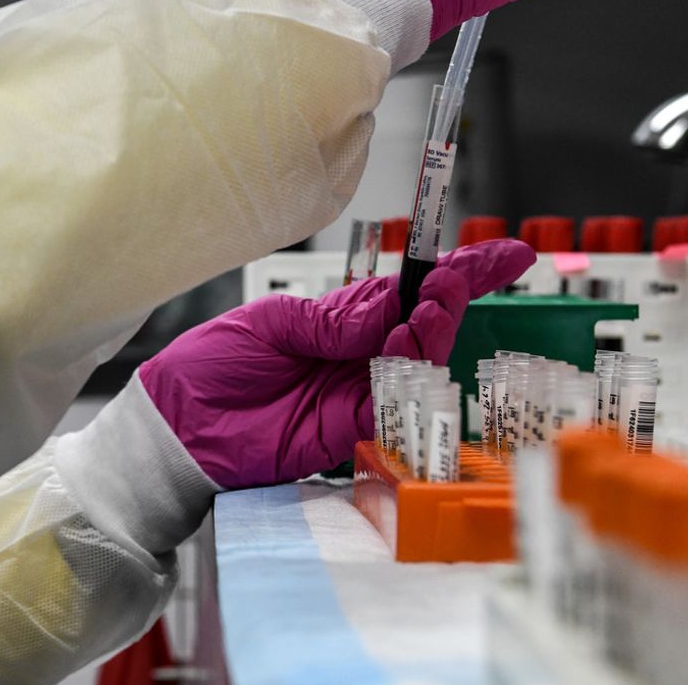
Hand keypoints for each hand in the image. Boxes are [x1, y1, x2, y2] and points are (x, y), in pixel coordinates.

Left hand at [138, 238, 533, 488]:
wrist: (178, 421)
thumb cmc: (213, 364)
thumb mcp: (269, 323)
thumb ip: (329, 320)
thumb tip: (386, 309)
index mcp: (341, 319)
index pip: (409, 291)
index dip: (462, 274)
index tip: (509, 255)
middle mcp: (358, 354)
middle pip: (425, 326)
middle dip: (449, 302)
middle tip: (454, 284)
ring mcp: (356, 392)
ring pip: (416, 365)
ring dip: (428, 335)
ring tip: (426, 310)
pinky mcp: (346, 431)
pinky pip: (391, 407)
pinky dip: (403, 381)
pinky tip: (400, 351)